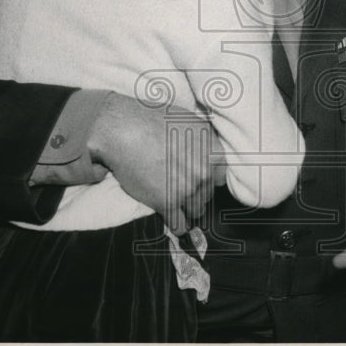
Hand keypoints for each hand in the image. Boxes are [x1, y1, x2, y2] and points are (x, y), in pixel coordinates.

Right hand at [87, 93, 216, 233]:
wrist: (125, 129)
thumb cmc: (152, 120)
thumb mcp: (189, 122)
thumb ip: (203, 142)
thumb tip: (206, 154)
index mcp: (213, 151)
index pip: (220, 176)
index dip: (208, 178)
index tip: (198, 179)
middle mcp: (205, 171)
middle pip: (207, 194)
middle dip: (195, 192)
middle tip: (178, 184)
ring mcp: (187, 188)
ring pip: (196, 210)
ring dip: (186, 207)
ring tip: (173, 199)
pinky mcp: (167, 202)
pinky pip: (179, 224)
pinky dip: (178, 225)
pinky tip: (174, 221)